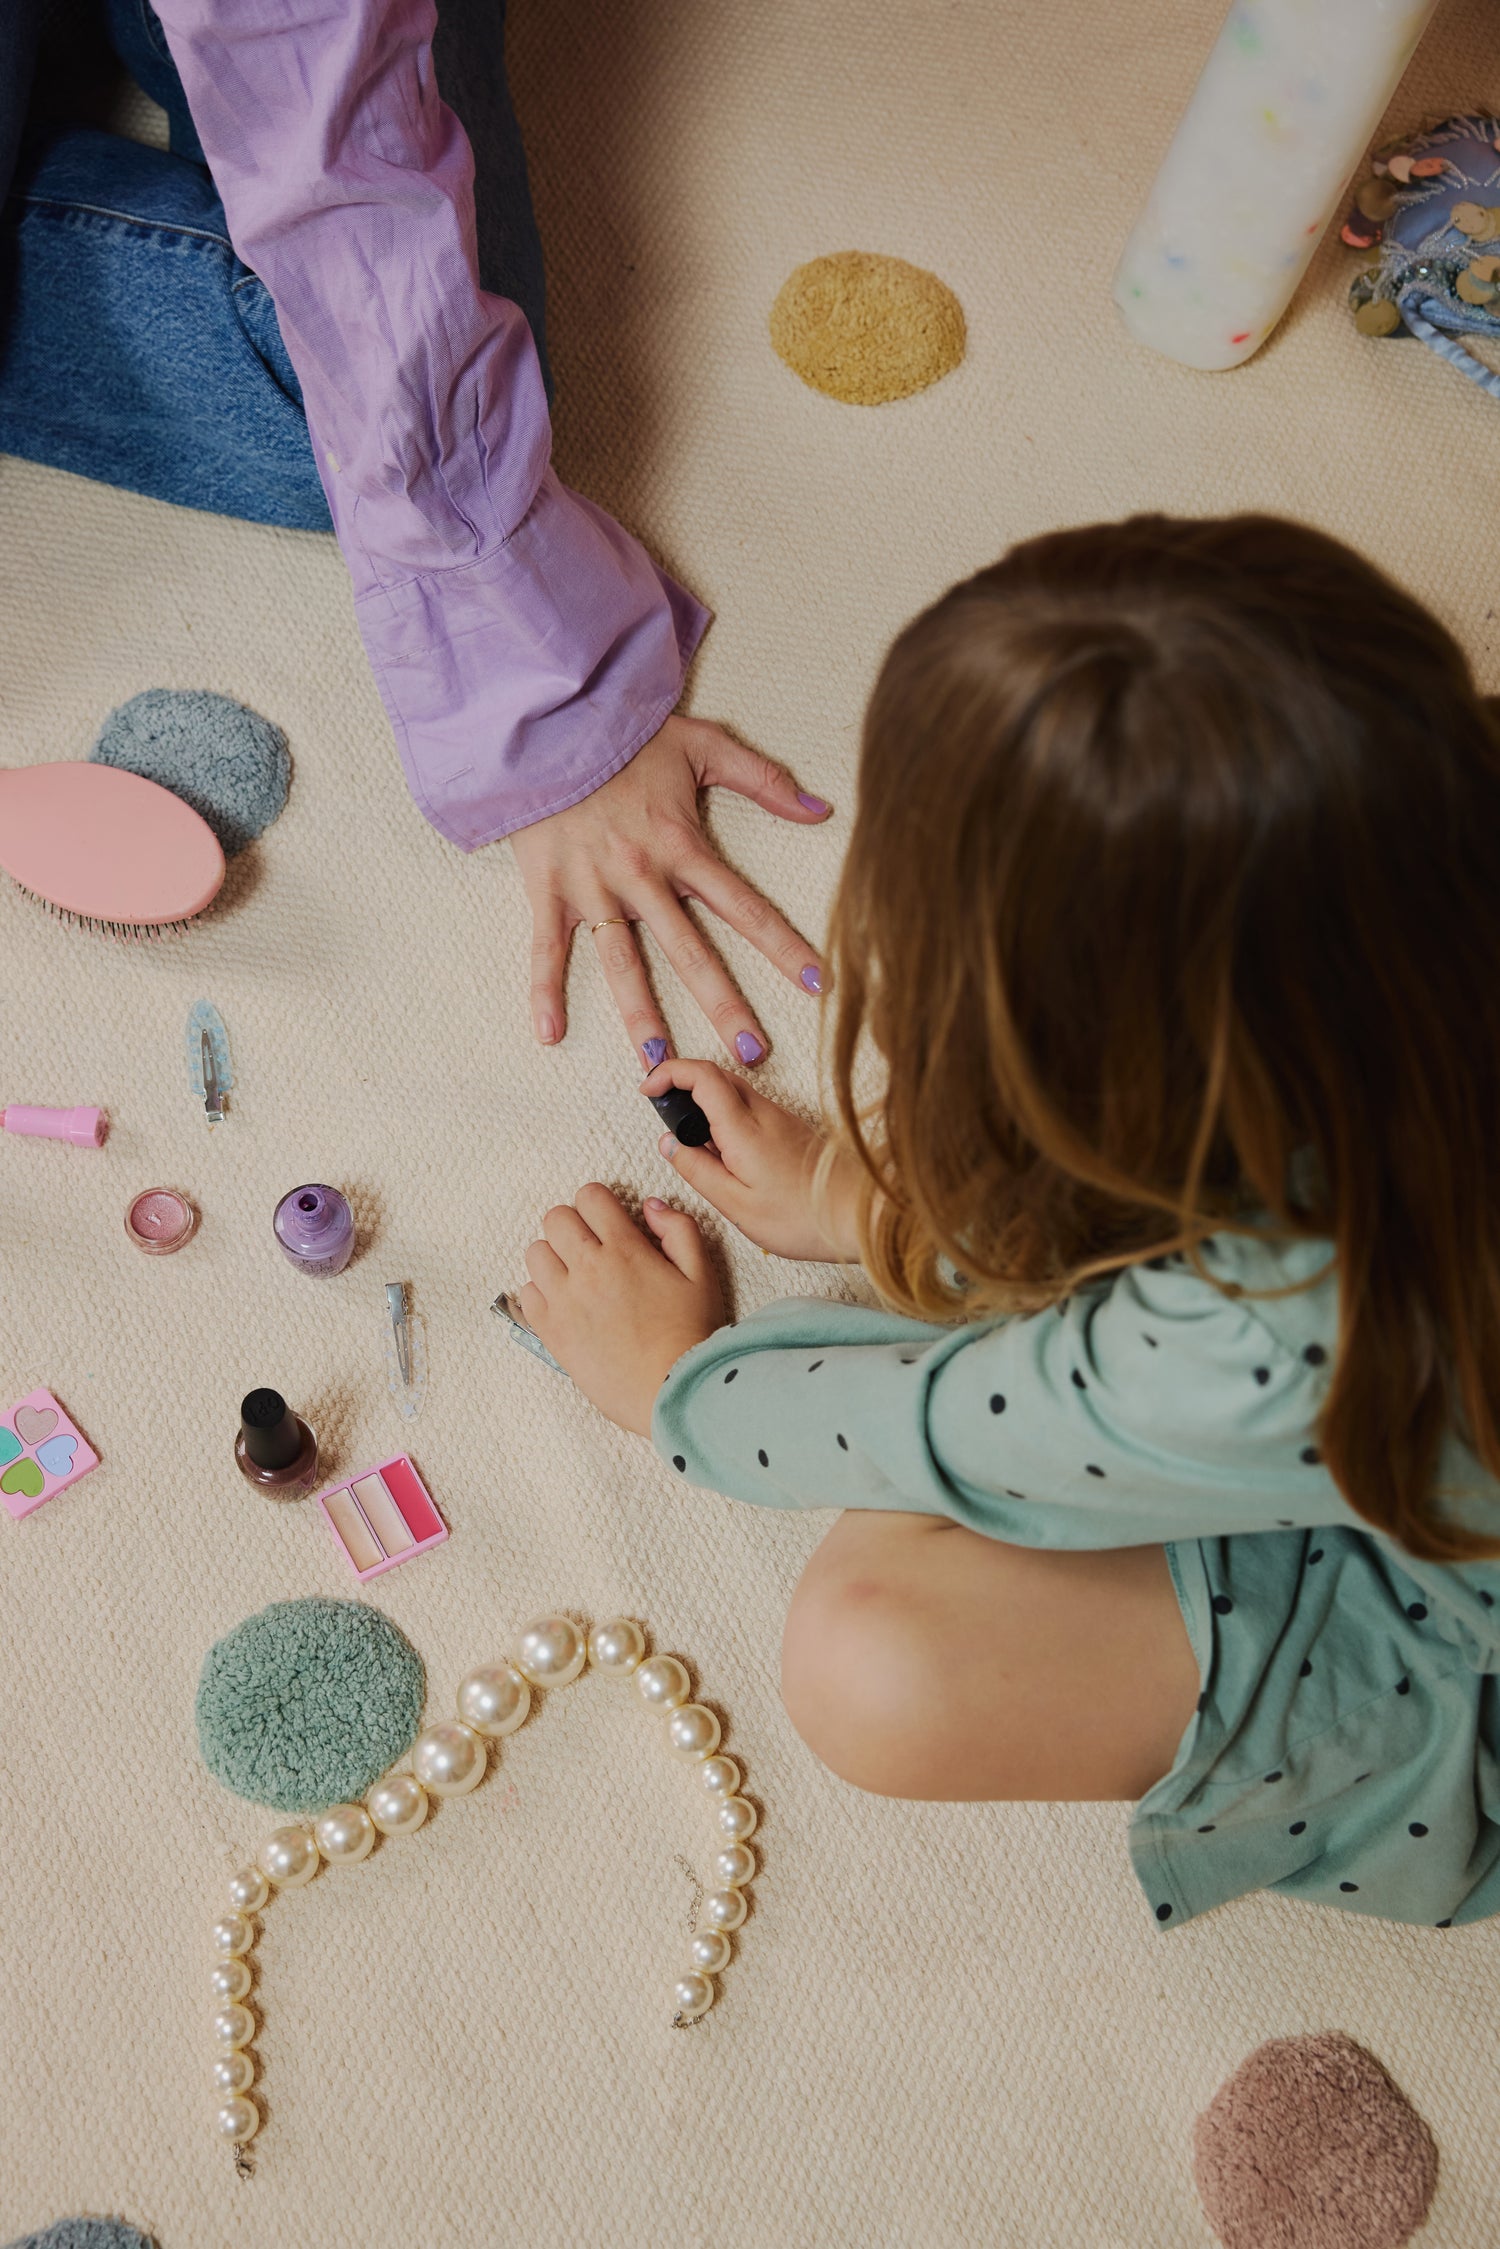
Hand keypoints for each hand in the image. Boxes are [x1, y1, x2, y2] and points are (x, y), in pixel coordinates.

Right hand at [508, 714, 829, 1067]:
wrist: (548, 720)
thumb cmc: (625, 733)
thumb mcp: (703, 743)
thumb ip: (764, 780)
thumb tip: (821, 810)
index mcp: (683, 846)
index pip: (745, 908)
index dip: (785, 947)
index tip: (819, 984)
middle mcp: (642, 876)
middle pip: (691, 951)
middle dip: (724, 1005)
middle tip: (751, 1054)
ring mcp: (594, 886)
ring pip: (622, 961)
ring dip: (640, 1013)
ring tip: (661, 1058)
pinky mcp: (549, 888)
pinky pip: (546, 946)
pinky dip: (543, 989)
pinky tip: (549, 1032)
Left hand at [519, 1183, 725, 1437]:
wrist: (673, 1390)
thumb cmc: (691, 1334)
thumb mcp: (701, 1274)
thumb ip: (678, 1229)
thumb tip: (649, 1205)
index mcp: (625, 1250)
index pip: (590, 1196)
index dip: (600, 1203)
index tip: (609, 1221)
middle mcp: (588, 1269)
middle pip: (555, 1218)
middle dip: (574, 1224)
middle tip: (592, 1246)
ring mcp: (564, 1300)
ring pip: (535, 1252)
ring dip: (554, 1256)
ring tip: (576, 1275)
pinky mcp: (551, 1331)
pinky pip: (526, 1293)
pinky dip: (542, 1293)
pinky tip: (566, 1304)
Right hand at [643, 1058, 863, 1261]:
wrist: (866, 1215)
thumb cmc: (805, 1218)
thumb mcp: (737, 1205)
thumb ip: (697, 1170)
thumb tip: (669, 1144)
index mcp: (743, 1128)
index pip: (700, 1075)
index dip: (668, 1072)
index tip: (648, 1089)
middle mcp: (764, 1113)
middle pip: (717, 1074)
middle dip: (683, 1083)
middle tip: (664, 1112)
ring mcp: (782, 1118)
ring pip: (735, 1091)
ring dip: (706, 1102)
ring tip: (694, 1143)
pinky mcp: (793, 1129)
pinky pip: (752, 1108)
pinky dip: (728, 1116)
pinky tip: (726, 1152)